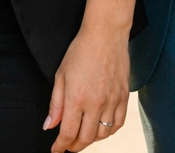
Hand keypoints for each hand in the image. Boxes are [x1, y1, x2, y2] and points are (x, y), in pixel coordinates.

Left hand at [43, 22, 130, 151]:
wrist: (105, 34)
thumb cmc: (80, 51)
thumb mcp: (61, 75)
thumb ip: (55, 104)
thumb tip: (49, 126)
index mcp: (76, 98)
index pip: (68, 133)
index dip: (61, 146)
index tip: (56, 150)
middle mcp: (95, 103)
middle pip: (86, 138)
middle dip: (75, 146)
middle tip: (68, 146)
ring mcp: (112, 100)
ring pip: (103, 134)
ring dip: (92, 140)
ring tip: (83, 136)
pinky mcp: (124, 96)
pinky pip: (118, 123)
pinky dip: (109, 131)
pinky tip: (101, 128)